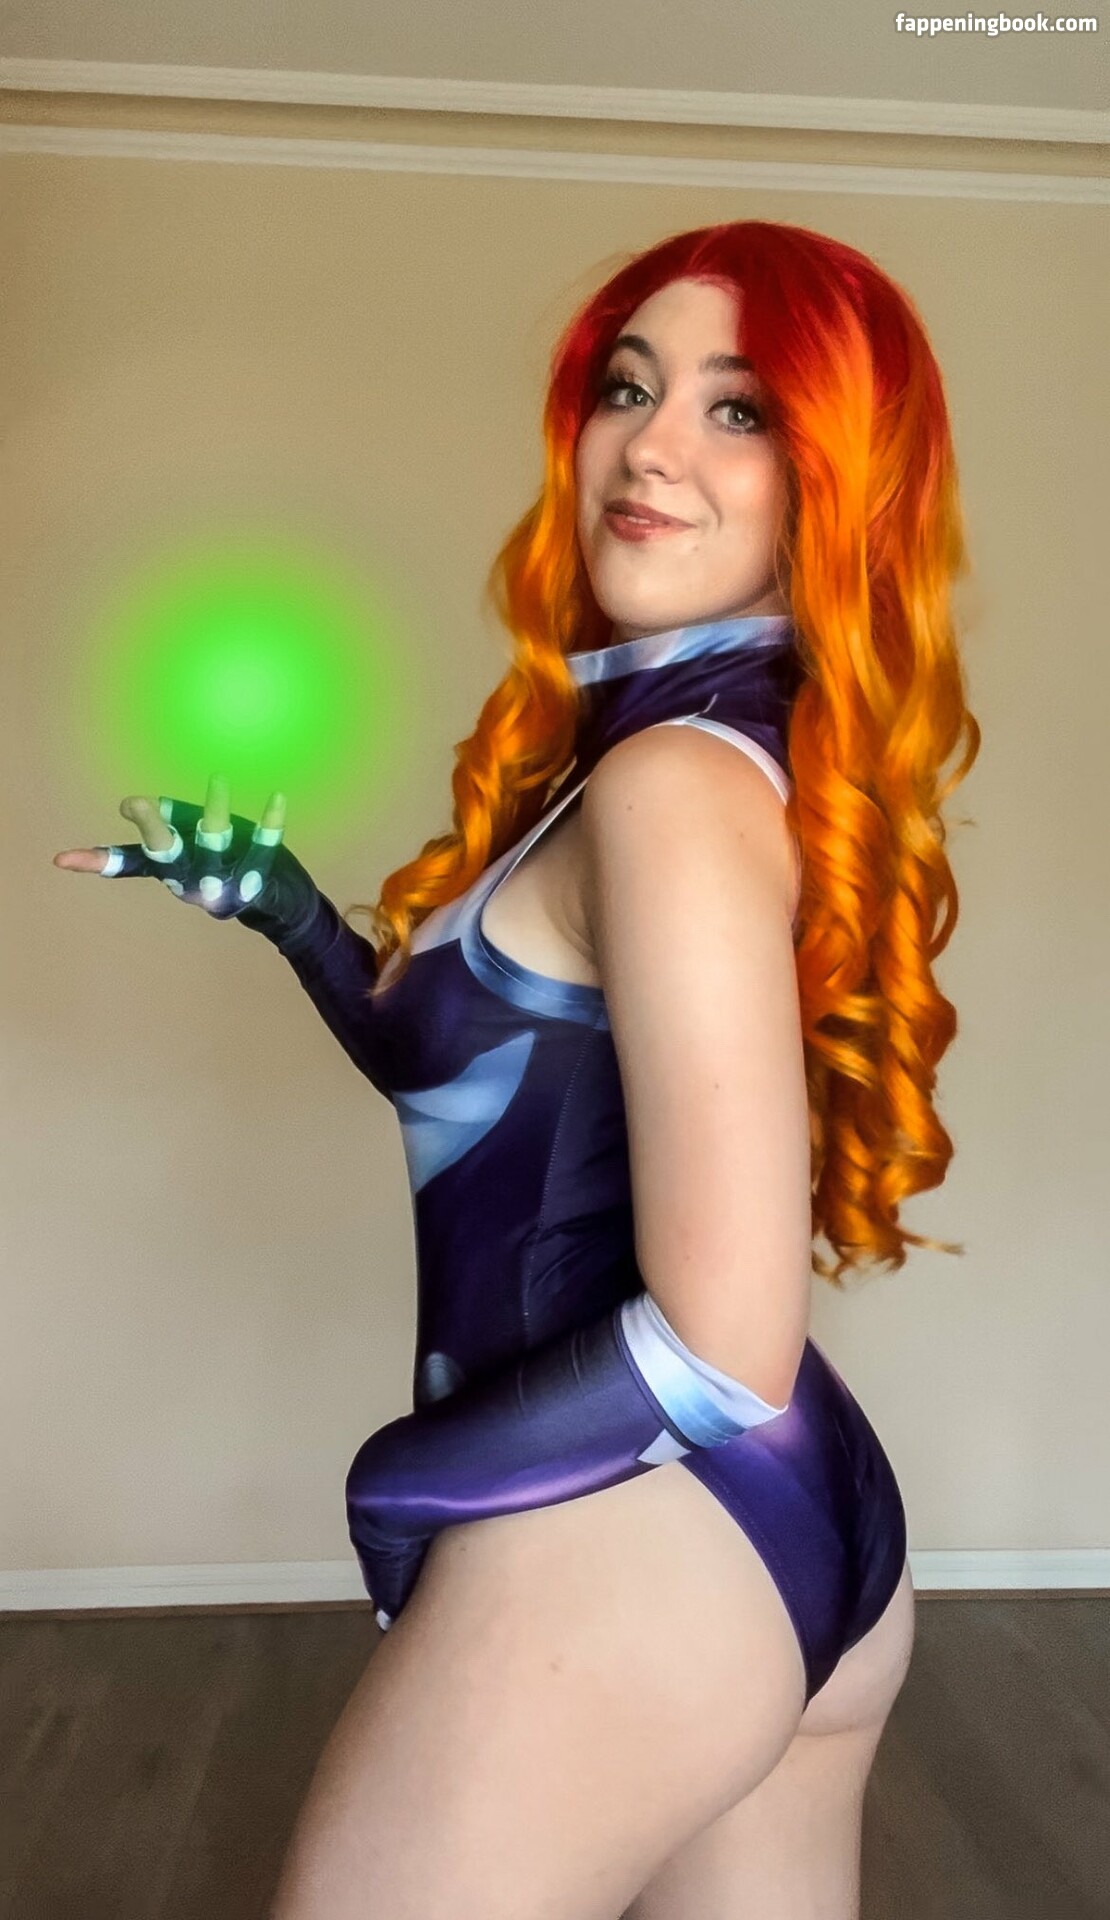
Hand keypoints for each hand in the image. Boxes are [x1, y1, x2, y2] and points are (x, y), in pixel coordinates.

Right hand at [53, 773, 322, 950]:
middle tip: (136, 803)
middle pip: (164, 852)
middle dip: (151, 828)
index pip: (127, 863)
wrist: (279, 906)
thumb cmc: (230, 864)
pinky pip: (262, 850)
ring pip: (213, 843)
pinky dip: (271, 824)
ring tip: (218, 777)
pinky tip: (277, 797)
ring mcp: (221, 881)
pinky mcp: (255, 881)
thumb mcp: (194, 845)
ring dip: (215, 811)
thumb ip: (169, 824)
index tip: (62, 861)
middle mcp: (187, 878)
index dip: (96, 861)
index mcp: (168, 868)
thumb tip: (131, 807)